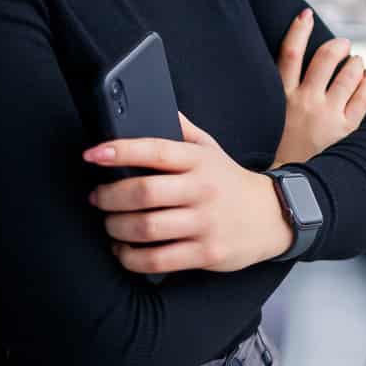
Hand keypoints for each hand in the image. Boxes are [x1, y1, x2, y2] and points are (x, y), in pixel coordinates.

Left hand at [82, 111, 291, 274]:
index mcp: (199, 160)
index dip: (119, 151)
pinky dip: (130, 257)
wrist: (273, 216)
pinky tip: (123, 250)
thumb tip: (150, 106)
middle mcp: (202, 189)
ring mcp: (205, 223)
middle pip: (143, 192)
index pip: (155, 150)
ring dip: (116, 227)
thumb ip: (181, 130)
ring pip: (146, 228)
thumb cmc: (230, 182)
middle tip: (97, 197)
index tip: (92, 154)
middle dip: (109, 196)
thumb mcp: (211, 149)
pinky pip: (157, 259)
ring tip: (109, 224)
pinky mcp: (206, 253)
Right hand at [271, 8, 365, 166]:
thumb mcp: (270, 123)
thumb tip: (291, 77)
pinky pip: (363, 99)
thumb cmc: (279, 154)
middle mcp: (306, 102)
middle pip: (325, 58)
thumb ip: (281, 99)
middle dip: (337, 46)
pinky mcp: (346, 129)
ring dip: (355, 63)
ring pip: (348, 75)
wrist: (290, 189)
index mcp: (283, 99)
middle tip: (343, 43)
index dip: (298, 30)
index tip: (305, 14)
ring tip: (357, 62)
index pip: (290, 55)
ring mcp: (328, 115)